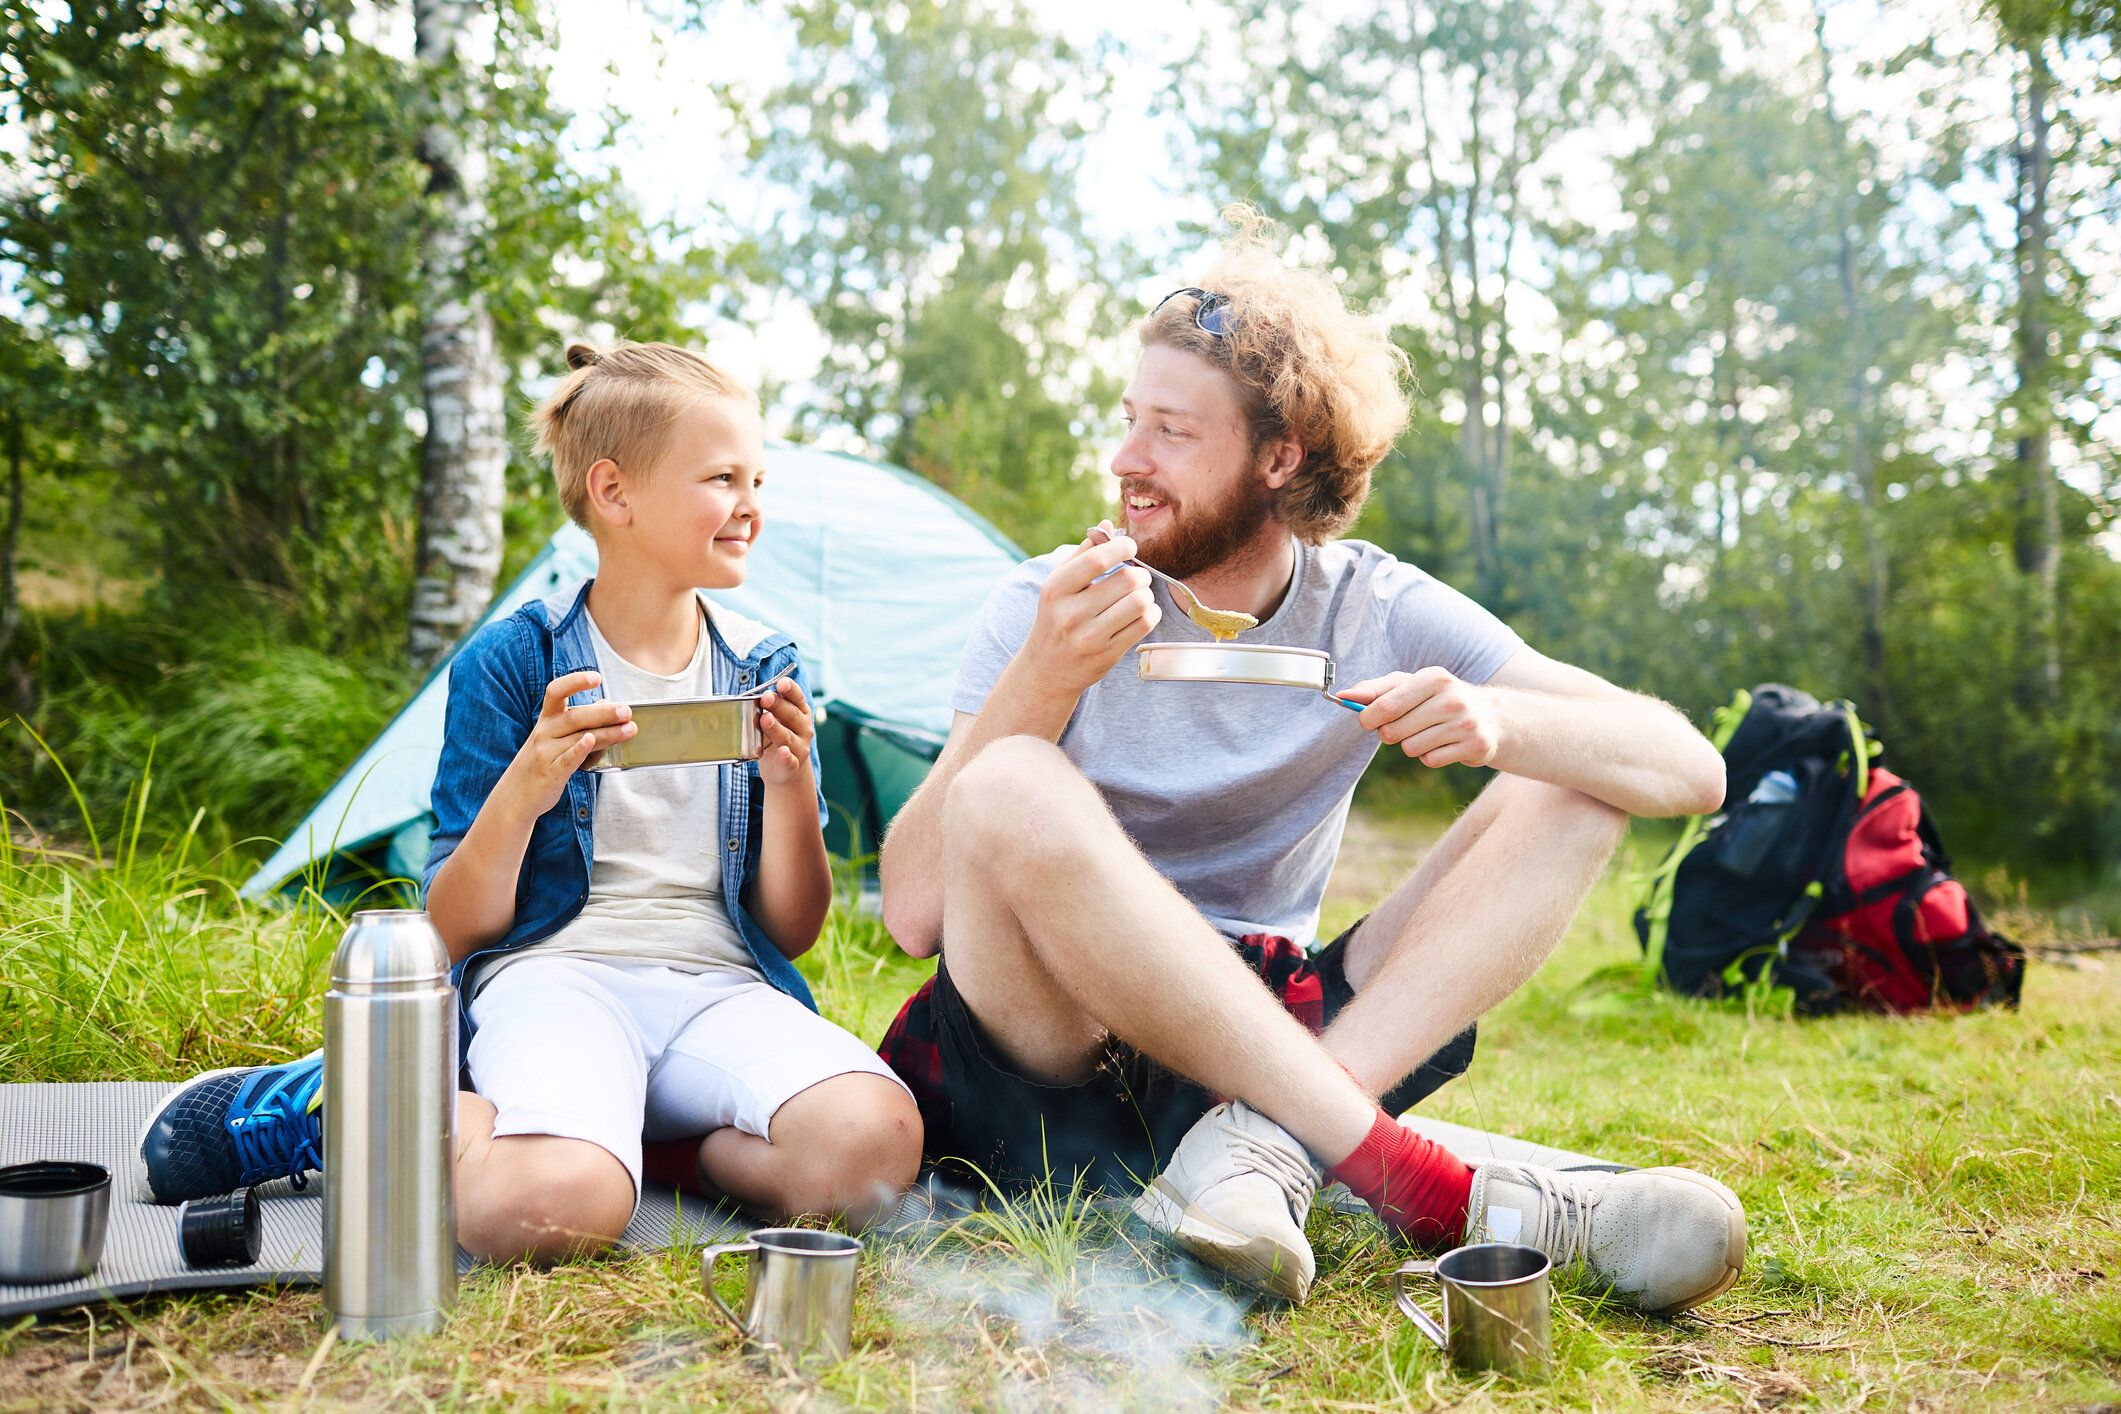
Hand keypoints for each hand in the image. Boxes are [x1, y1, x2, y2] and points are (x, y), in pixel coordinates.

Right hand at [504, 671, 634, 816]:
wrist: (515, 796)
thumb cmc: (543, 763)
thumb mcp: (554, 738)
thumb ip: (578, 724)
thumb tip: (608, 706)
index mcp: (546, 720)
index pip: (556, 692)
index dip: (575, 681)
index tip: (596, 677)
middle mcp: (544, 732)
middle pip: (575, 716)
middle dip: (604, 713)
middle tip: (626, 711)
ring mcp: (546, 753)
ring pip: (579, 737)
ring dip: (608, 733)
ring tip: (630, 730)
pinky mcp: (551, 773)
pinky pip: (567, 759)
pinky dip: (580, 749)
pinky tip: (592, 741)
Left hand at [755, 676, 815, 787]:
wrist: (786, 771)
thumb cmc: (778, 740)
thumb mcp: (775, 721)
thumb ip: (768, 710)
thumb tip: (753, 698)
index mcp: (800, 713)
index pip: (798, 699)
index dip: (791, 690)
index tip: (781, 683)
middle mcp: (804, 729)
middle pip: (792, 715)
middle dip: (778, 705)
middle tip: (765, 698)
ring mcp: (799, 747)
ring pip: (788, 736)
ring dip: (776, 727)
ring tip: (765, 719)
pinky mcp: (792, 765)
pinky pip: (789, 760)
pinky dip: (786, 756)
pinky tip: (782, 751)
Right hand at [1019, 524, 1160, 694]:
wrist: (1045, 671)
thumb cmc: (1055, 619)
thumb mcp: (1058, 586)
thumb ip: (1082, 554)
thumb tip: (1106, 526)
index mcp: (1055, 589)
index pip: (1096, 559)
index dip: (1121, 547)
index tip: (1130, 547)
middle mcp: (1070, 613)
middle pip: (1126, 580)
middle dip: (1140, 574)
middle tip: (1137, 577)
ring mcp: (1089, 637)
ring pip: (1140, 602)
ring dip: (1147, 594)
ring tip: (1139, 595)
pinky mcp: (1107, 654)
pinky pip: (1144, 625)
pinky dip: (1151, 613)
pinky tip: (1143, 612)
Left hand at [1339, 668, 1503, 767]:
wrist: (1491, 716)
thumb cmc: (1438, 698)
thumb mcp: (1410, 685)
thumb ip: (1375, 689)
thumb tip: (1344, 696)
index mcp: (1433, 678)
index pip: (1385, 706)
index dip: (1368, 718)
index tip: (1368, 721)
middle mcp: (1452, 698)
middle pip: (1393, 731)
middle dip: (1390, 733)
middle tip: (1405, 726)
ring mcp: (1465, 723)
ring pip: (1411, 748)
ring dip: (1412, 745)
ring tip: (1430, 733)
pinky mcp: (1475, 746)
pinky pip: (1430, 760)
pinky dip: (1430, 756)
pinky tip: (1444, 744)